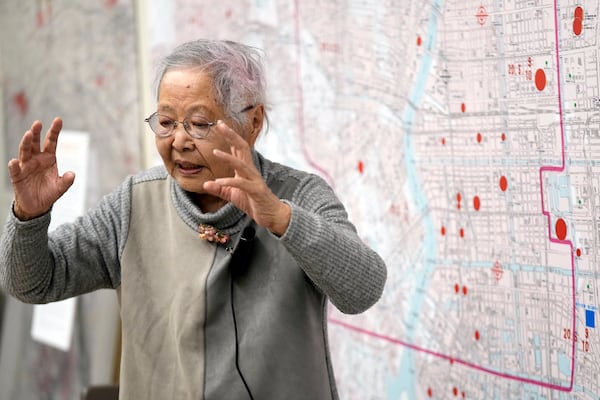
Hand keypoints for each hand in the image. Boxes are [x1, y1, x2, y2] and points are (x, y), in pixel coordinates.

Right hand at [8, 118, 74, 219]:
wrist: (37, 205)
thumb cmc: (49, 193)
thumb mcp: (61, 188)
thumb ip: (66, 181)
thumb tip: (72, 174)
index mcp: (49, 158)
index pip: (51, 141)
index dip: (54, 131)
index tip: (58, 120)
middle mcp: (36, 158)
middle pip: (35, 143)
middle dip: (36, 132)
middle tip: (38, 123)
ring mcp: (26, 166)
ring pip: (25, 151)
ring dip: (26, 142)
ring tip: (28, 134)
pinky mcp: (18, 175)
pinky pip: (15, 169)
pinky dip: (15, 165)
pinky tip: (15, 161)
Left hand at [202, 121, 290, 235]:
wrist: (272, 216)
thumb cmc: (254, 203)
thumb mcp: (233, 196)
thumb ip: (220, 189)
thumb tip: (205, 184)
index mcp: (245, 169)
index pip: (238, 148)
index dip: (229, 135)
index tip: (220, 124)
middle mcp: (251, 171)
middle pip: (242, 148)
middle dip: (231, 136)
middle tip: (220, 125)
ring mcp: (254, 180)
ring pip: (242, 164)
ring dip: (228, 158)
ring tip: (215, 152)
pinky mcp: (256, 191)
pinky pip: (242, 184)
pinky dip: (229, 182)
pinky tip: (217, 182)